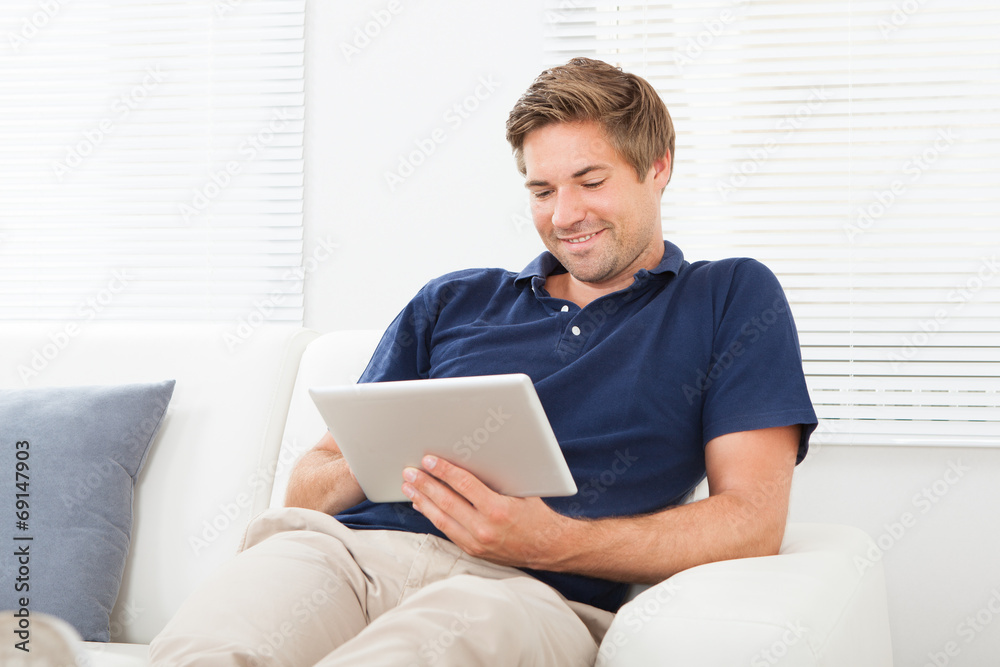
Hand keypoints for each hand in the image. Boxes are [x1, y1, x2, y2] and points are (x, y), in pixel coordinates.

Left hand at [401, 455, 573, 570]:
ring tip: (408, 486)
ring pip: (442, 519)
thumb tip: (470, 455)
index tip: (429, 460)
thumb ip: (497, 477)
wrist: (547, 547)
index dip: (444, 471)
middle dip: (425, 484)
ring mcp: (477, 542)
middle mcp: (485, 529)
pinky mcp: (473, 550)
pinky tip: (422, 504)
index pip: (464, 485)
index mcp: (498, 510)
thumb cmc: (536, 513)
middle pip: (447, 502)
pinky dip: (432, 516)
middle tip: (410, 471)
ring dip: (423, 500)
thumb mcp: (522, 490)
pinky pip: (447, 530)